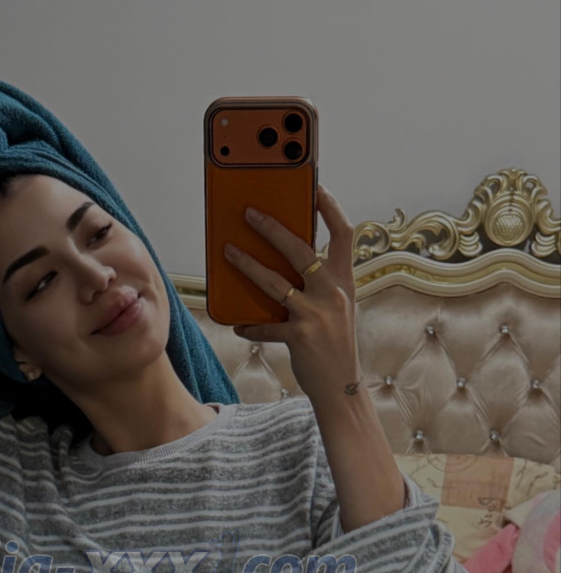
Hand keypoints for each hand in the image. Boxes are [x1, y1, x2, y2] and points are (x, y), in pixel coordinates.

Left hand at [224, 185, 361, 398]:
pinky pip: (266, 326)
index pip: (344, 233)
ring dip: (247, 265)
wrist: (341, 387)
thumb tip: (283, 265)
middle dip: (272, 228)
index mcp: (344, 281)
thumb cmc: (333, 345)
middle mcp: (333, 293)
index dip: (330, 207)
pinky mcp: (300, 336)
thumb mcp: (335, 309)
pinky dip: (250, 325)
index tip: (315, 185)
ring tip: (228, 252)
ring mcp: (317, 314)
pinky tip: (238, 325)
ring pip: (275, 282)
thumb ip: (317, 286)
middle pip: (301, 250)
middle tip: (249, 214)